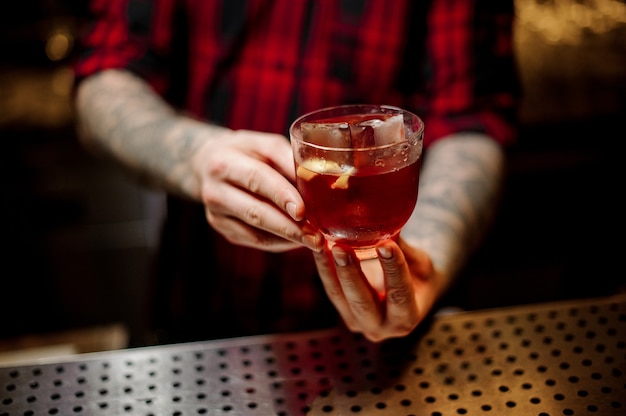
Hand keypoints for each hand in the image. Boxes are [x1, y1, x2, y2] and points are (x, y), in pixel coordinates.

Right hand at [191, 128, 322, 251]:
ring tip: (312, 241)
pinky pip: (254, 240)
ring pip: (255, 233)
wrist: (208, 163)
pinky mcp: (221, 227)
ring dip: (287, 239)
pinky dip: (278, 243)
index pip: (257, 179)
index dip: (281, 195)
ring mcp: (215, 213)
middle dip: (289, 227)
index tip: (302, 211)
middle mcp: (214, 190)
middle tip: (316, 238)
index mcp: (224, 162)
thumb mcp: (265, 145)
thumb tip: (318, 182)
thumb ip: (288, 159)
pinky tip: (296, 240)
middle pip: (255, 212)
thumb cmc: (247, 152)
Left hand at [313, 238, 443, 341]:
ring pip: (339, 295)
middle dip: (350, 273)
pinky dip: (323, 267)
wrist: (410, 292)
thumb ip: (404, 250)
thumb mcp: (420, 263)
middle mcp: (380, 328)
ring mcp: (357, 322)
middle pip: (362, 301)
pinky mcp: (343, 311)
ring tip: (323, 243)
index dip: (393, 270)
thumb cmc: (420, 276)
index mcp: (406, 320)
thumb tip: (391, 222)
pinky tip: (318, 247)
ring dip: (329, 268)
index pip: (399, 295)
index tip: (386, 245)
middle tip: (341, 248)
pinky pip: (330, 289)